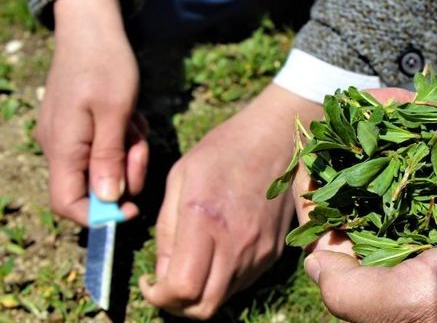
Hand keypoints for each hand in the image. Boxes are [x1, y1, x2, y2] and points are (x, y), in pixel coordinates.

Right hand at [36, 0, 147, 224]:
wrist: (92, 27)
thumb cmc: (105, 65)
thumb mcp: (115, 113)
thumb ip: (109, 158)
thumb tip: (107, 200)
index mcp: (64, 147)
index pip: (67, 203)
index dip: (97, 216)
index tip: (131, 209)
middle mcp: (60, 146)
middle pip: (94, 185)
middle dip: (125, 173)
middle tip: (140, 146)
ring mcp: (70, 135)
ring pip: (105, 165)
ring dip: (128, 152)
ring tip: (135, 123)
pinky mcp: (81, 125)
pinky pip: (106, 146)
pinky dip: (124, 137)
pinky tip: (130, 115)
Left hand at [139, 84, 322, 318]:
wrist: (277, 140)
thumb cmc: (224, 151)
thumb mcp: (180, 178)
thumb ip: (167, 230)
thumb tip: (162, 273)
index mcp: (205, 222)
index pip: (182, 289)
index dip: (158, 296)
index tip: (149, 282)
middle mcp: (236, 244)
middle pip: (204, 308)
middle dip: (177, 306)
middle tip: (166, 285)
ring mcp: (259, 251)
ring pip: (223, 298)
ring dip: (201, 293)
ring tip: (191, 264)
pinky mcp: (273, 252)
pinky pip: (242, 282)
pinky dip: (222, 280)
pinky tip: (215, 253)